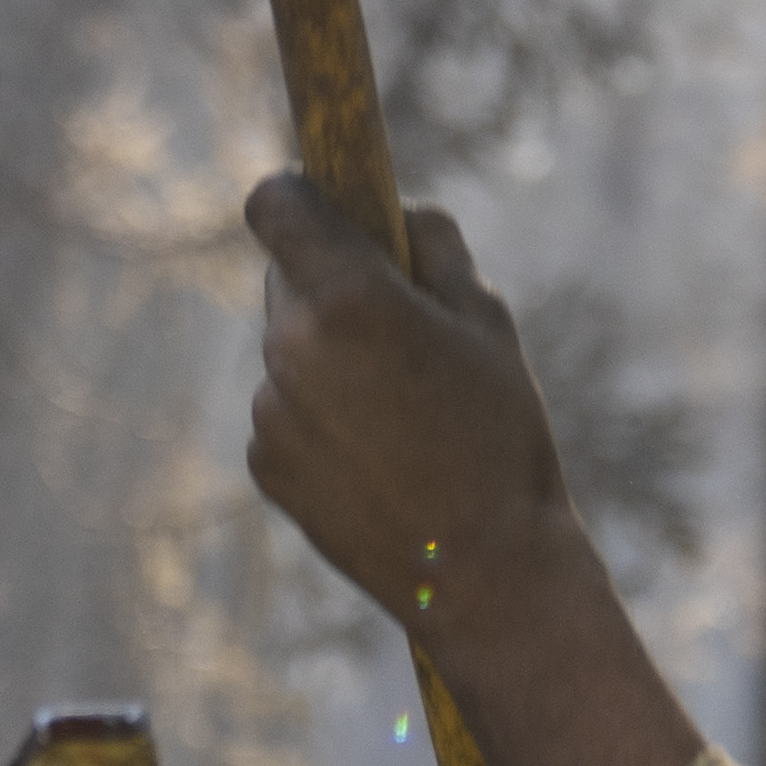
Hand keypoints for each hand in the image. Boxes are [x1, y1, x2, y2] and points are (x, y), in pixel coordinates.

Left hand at [244, 173, 572, 632]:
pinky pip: (285, 412)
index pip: (274, 203)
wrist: (483, 570)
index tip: (325, 206)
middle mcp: (291, 347)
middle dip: (330, 284)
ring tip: (403, 410)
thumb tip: (395, 215)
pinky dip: (319, 417)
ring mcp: (269, 410)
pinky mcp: (265, 463)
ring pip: (290, 350)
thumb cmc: (500, 434)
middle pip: (287, 280)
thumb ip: (434, 246)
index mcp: (346, 296)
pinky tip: (381, 456)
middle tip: (397, 325)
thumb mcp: (488, 319)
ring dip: (328, 356)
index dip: (298, 195)